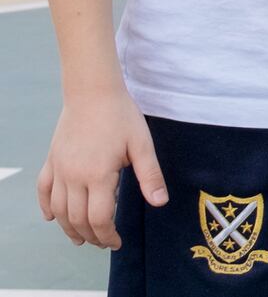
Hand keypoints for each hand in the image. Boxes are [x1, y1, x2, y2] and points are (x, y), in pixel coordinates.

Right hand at [37, 89, 167, 249]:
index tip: (117, 242)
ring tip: (81, 238)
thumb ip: (150, 175)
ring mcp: (59, 168)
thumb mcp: (141, 143)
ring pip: (58, 210)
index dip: (108, 236)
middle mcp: (74, 176)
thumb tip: (160, 202)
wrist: (93, 89)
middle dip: (91, 237)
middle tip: (103, 242)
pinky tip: (52, 217)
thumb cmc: (120, 114)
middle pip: (77, 220)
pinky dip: (46, 207)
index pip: (99, 219)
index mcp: (98, 174)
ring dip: (69, 228)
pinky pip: (43, 189)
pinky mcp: (52, 159)